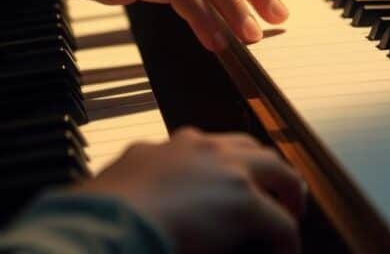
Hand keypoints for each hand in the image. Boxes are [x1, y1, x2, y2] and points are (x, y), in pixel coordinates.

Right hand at [72, 127, 306, 253]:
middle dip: (263, 169)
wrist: (108, 222)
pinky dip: (286, 240)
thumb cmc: (99, 215)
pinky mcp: (245, 201)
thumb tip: (121, 204)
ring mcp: (224, 170)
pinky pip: (282, 222)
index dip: (219, 165)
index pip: (202, 146)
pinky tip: (285, 253)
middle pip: (248, 148)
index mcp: (165, 147)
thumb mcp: (116, 191)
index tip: (220, 183)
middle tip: (272, 191)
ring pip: (277, 170)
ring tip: (290, 212)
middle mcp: (198, 148)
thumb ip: (132, 189)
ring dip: (287, 191)